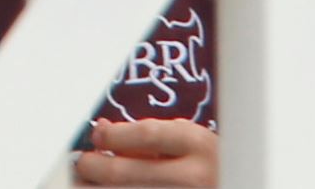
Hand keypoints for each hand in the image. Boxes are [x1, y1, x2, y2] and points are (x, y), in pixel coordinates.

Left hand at [76, 117, 219, 183]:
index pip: (145, 135)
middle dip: (90, 166)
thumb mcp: (186, 143)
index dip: (111, 136)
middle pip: (123, 173)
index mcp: (200, 145)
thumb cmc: (204, 166)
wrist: (234, 182)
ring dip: (93, 187)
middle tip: (80, 163)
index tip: (96, 136)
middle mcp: (196, 178)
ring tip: (84, 182)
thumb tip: (100, 131)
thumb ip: (146, 136)